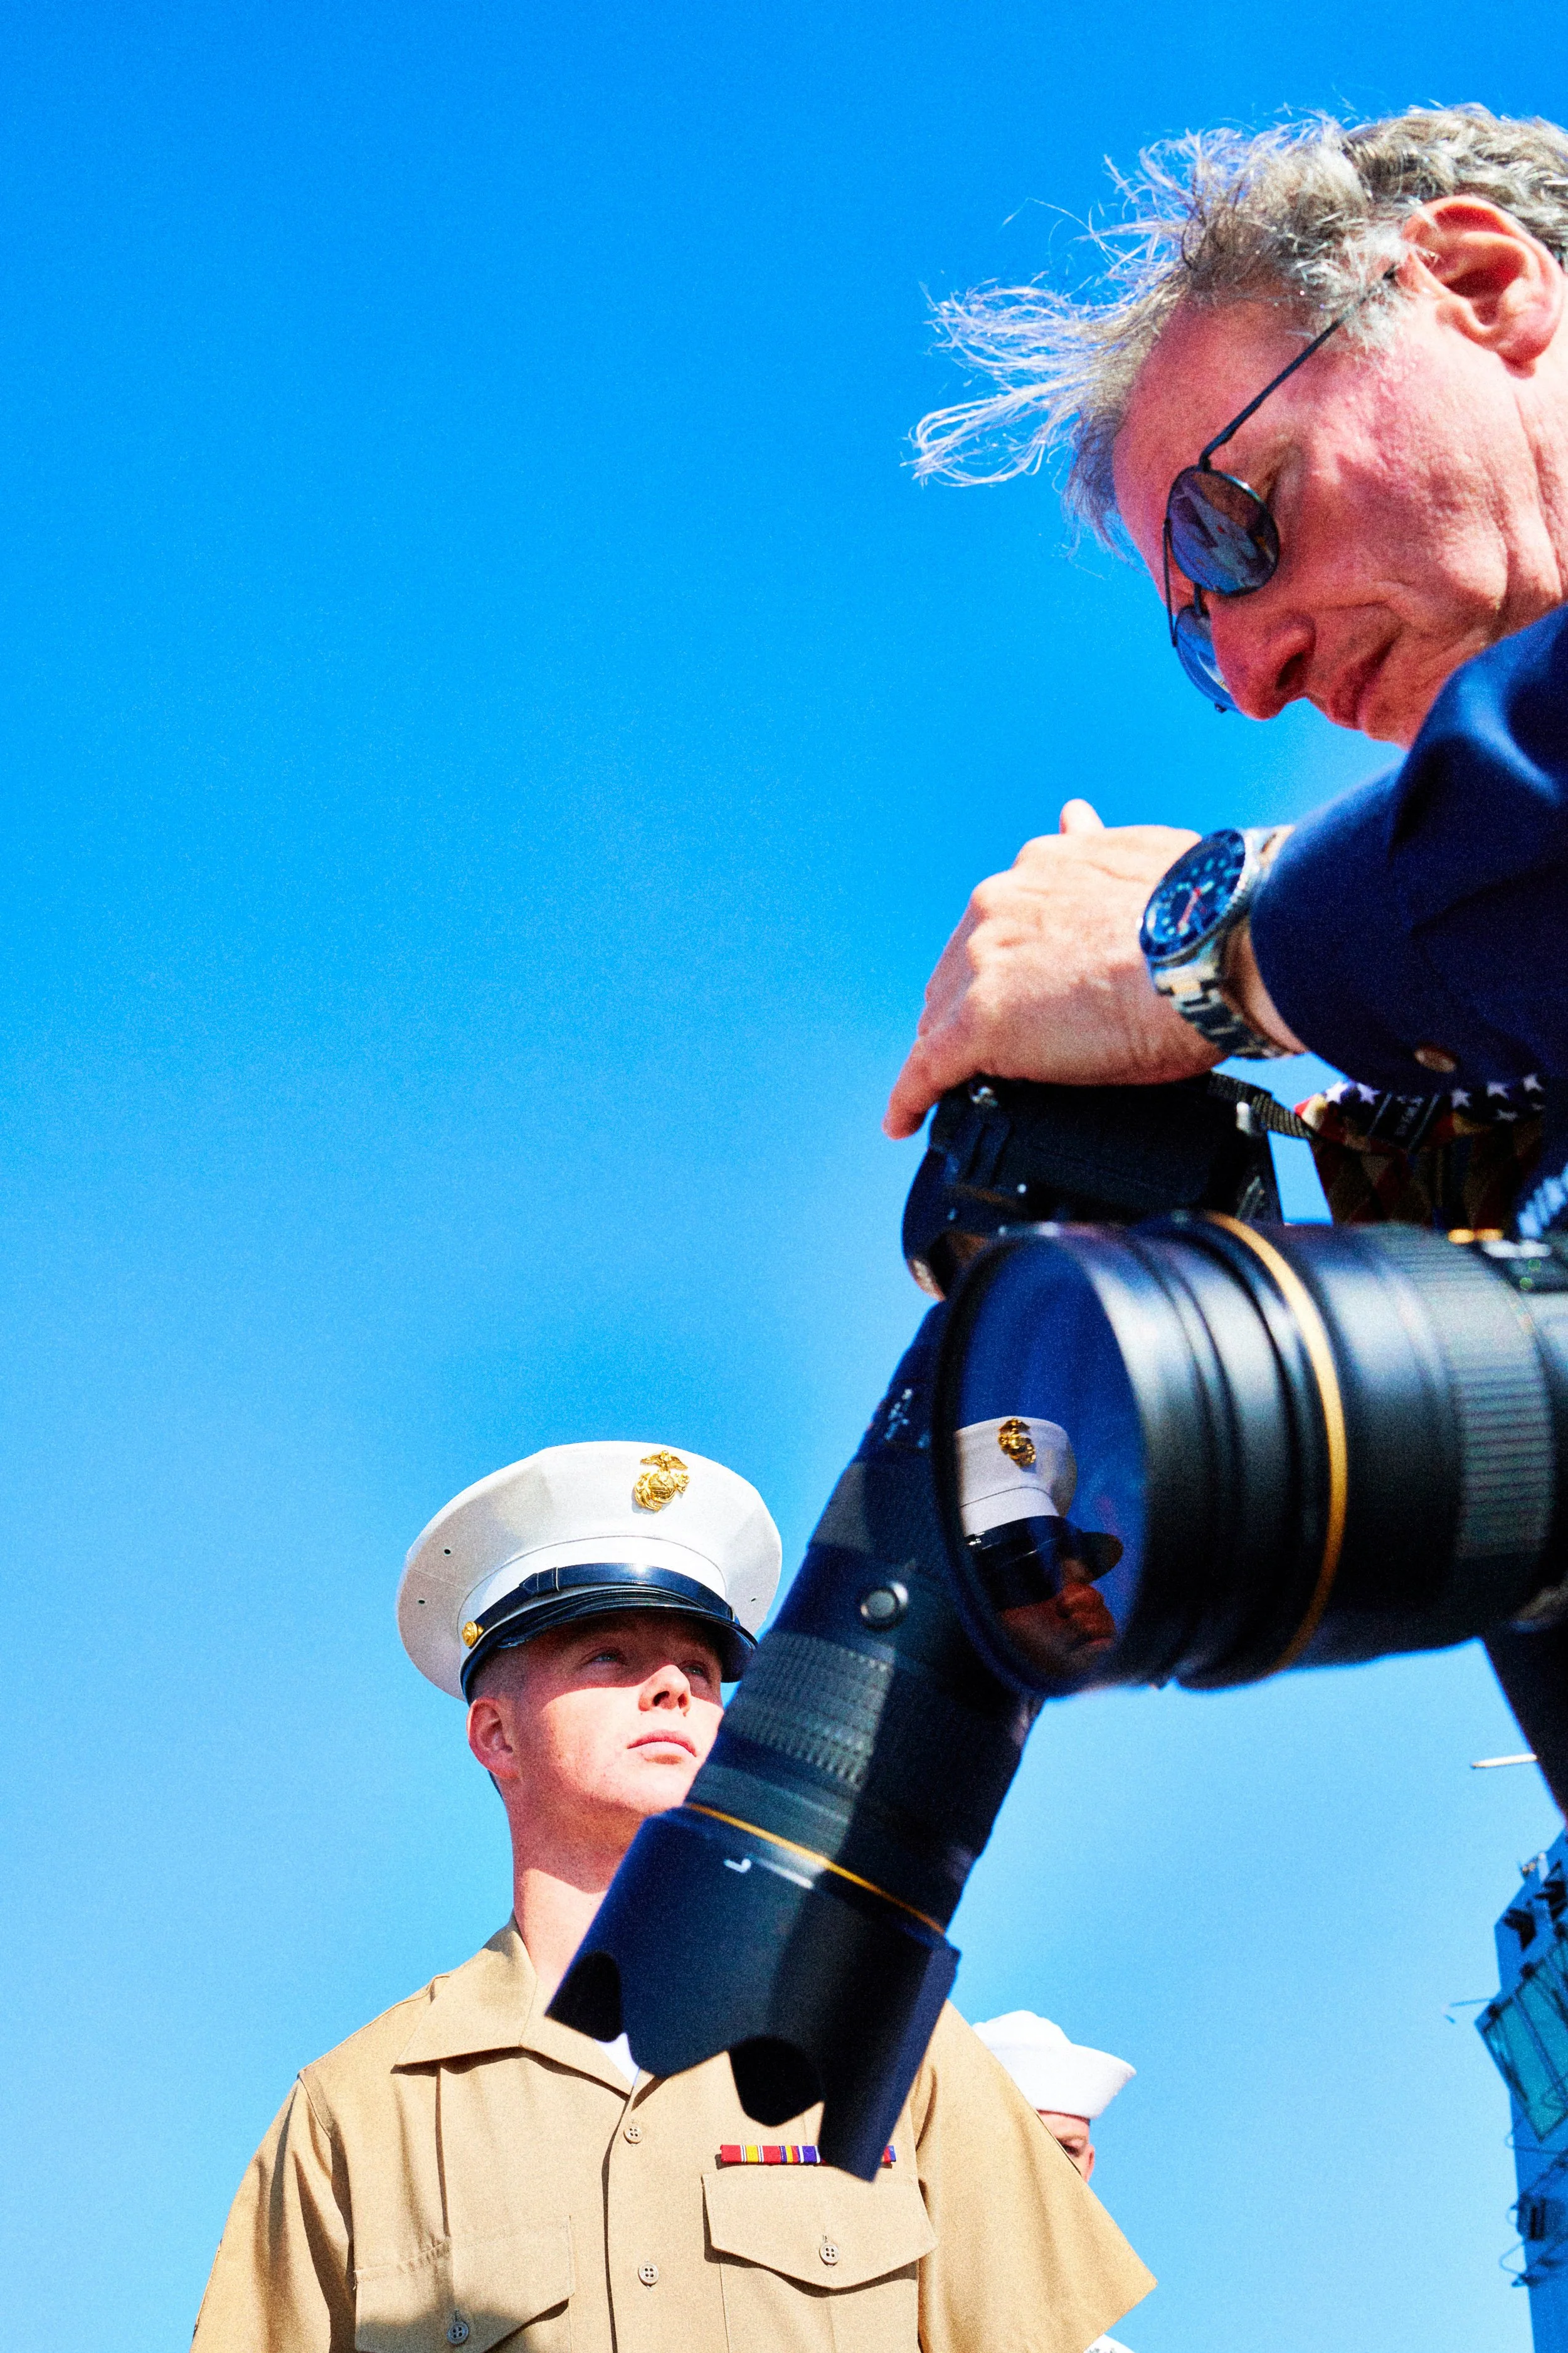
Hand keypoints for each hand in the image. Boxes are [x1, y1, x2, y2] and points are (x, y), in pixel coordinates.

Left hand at [883, 800, 1214, 1139]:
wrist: (1215, 947)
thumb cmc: (1202, 911)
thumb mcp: (1138, 855)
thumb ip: (1095, 845)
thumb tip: (1073, 816)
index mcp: (1039, 868)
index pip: (999, 921)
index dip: (1002, 959)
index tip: (1018, 981)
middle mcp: (998, 906)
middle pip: (959, 967)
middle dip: (968, 1002)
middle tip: (995, 1043)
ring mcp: (983, 966)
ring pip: (941, 1015)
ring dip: (944, 1047)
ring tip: (951, 1086)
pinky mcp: (979, 1024)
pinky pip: (927, 1068)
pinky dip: (911, 1096)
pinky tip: (905, 1121)